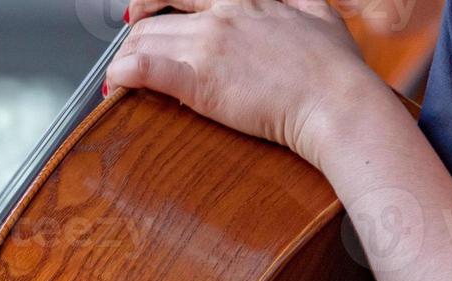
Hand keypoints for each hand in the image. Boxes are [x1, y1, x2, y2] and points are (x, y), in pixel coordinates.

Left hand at [107, 0, 382, 166]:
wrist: (335, 100)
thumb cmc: (335, 69)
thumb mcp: (318, 15)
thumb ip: (299, 4)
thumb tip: (297, 2)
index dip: (152, 2)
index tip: (140, 14)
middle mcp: (221, 17)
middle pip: (154, 23)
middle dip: (134, 43)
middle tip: (128, 65)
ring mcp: (207, 46)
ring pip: (144, 45)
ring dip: (125, 63)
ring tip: (121, 83)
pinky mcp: (199, 81)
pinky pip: (144, 70)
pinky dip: (123, 75)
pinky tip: (116, 86)